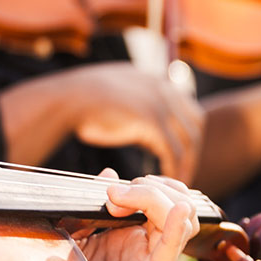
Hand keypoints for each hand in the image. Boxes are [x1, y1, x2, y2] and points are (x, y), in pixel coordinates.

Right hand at [55, 63, 205, 181]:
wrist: (66, 100)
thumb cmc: (76, 99)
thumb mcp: (110, 91)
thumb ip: (127, 100)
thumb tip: (129, 116)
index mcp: (153, 79)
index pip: (185, 106)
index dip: (184, 131)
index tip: (180, 151)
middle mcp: (163, 87)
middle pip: (194, 122)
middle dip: (192, 148)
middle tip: (185, 169)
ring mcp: (160, 103)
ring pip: (188, 140)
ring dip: (187, 163)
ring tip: (178, 182)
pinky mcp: (153, 121)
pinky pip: (173, 151)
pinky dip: (174, 168)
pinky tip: (167, 180)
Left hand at [63, 171, 203, 260]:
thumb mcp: (73, 235)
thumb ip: (91, 206)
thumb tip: (110, 175)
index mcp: (133, 238)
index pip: (164, 201)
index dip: (148, 185)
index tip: (112, 187)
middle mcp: (146, 251)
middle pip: (177, 208)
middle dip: (153, 188)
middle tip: (116, 193)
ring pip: (179, 225)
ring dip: (158, 200)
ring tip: (125, 198)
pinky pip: (167, 256)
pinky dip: (176, 230)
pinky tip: (177, 210)